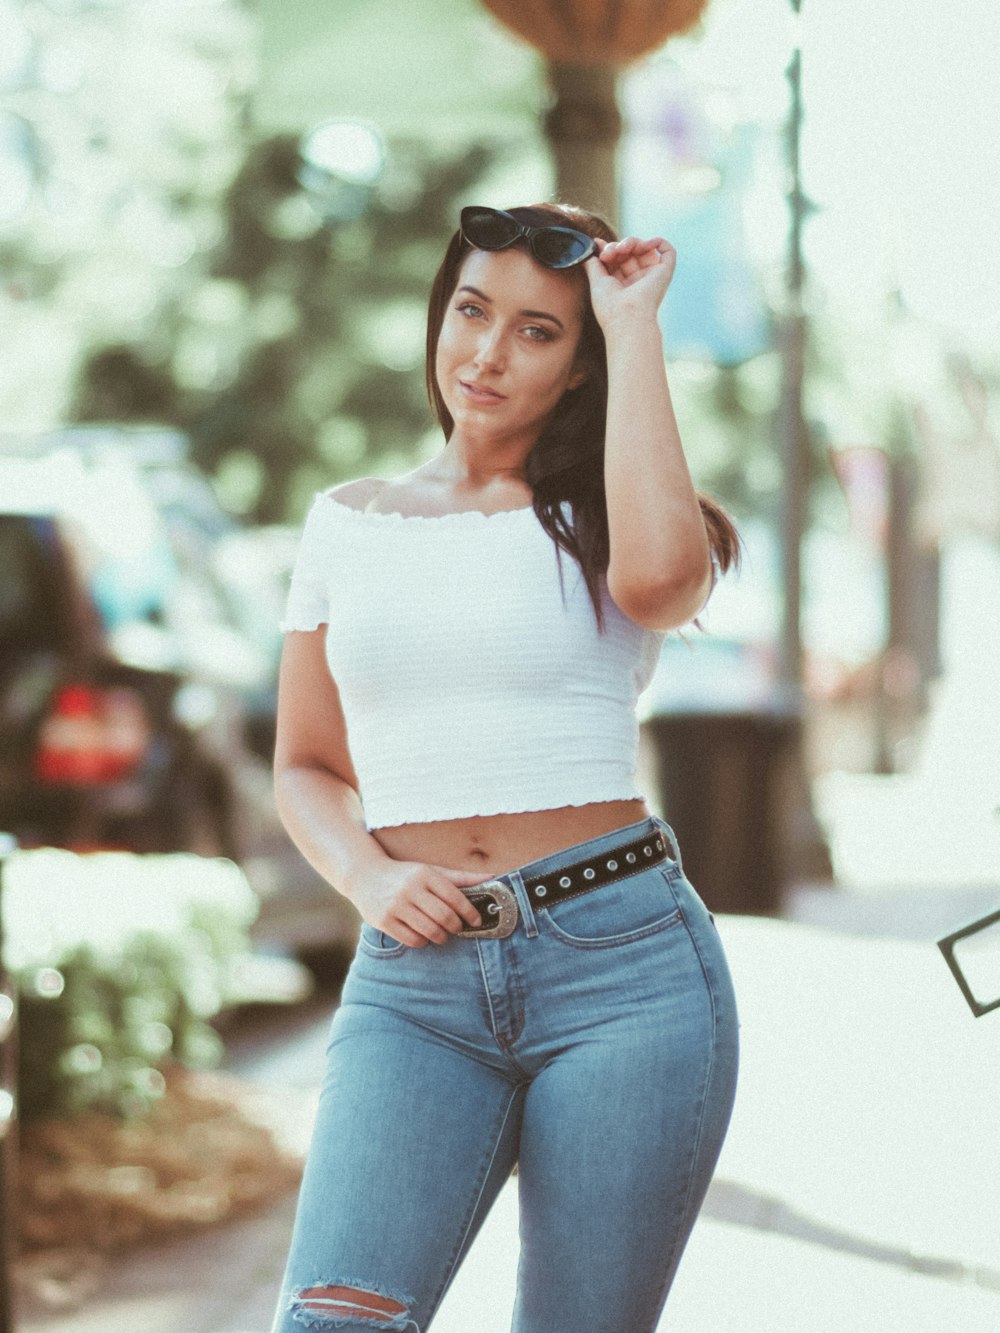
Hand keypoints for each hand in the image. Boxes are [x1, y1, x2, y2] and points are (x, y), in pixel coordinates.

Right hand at [351, 858, 486, 946]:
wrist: (364, 876)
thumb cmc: (404, 875)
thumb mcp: (430, 870)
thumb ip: (460, 877)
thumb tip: (492, 877)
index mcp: (424, 874)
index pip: (454, 896)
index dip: (469, 911)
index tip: (476, 920)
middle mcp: (409, 889)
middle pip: (444, 916)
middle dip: (456, 926)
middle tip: (458, 928)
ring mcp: (395, 906)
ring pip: (429, 930)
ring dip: (441, 936)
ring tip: (442, 933)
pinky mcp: (384, 921)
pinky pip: (412, 940)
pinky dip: (423, 941)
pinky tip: (423, 935)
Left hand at [583, 235, 675, 331]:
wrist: (626, 317)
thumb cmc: (610, 306)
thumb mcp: (596, 281)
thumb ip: (592, 264)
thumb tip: (590, 248)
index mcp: (622, 284)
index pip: (618, 259)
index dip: (610, 249)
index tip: (599, 246)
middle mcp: (637, 280)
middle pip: (630, 252)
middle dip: (617, 246)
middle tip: (608, 253)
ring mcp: (651, 276)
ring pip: (644, 249)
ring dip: (632, 242)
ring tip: (622, 248)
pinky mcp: (664, 273)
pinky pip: (667, 253)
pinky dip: (659, 242)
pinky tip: (648, 243)